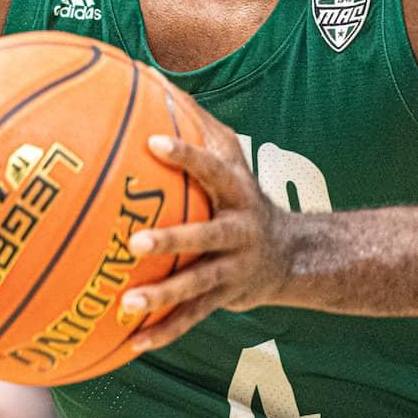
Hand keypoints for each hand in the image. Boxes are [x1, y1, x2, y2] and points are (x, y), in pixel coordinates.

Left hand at [117, 108, 294, 351]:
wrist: (291, 255)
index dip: (187, 156)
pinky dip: (163, 331)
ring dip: (163, 296)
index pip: (212, 169)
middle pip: (205, 236)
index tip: (152, 144)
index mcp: (237, 192)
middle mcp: (238, 231)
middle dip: (173, 240)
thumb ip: (197, 125)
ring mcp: (232, 269)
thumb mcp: (232, 161)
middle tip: (135, 242)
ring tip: (126, 304)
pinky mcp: (224, 299)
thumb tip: (149, 73)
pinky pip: (192, 318)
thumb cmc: (241, 196)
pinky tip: (131, 343)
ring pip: (197, 285)